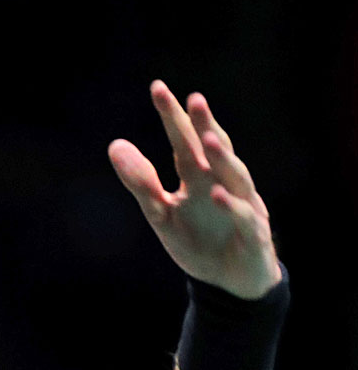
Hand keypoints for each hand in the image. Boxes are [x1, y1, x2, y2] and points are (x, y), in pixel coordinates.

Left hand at [108, 80, 281, 299]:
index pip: (185, 141)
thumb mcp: (161, 214)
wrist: (227, 282)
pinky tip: (217, 194)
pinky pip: (244, 217)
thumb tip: (115, 144)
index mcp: (199, 177)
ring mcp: (243, 206)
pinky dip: (232, 206)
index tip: (158, 88)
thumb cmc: (196, 241)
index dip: (172, 116)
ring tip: (207, 139)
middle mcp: (223, 184)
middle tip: (194, 100)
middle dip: (206, 126)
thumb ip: (140, 182)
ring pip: (236, 177)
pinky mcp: (254, 234)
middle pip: (215, 150)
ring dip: (223, 159)